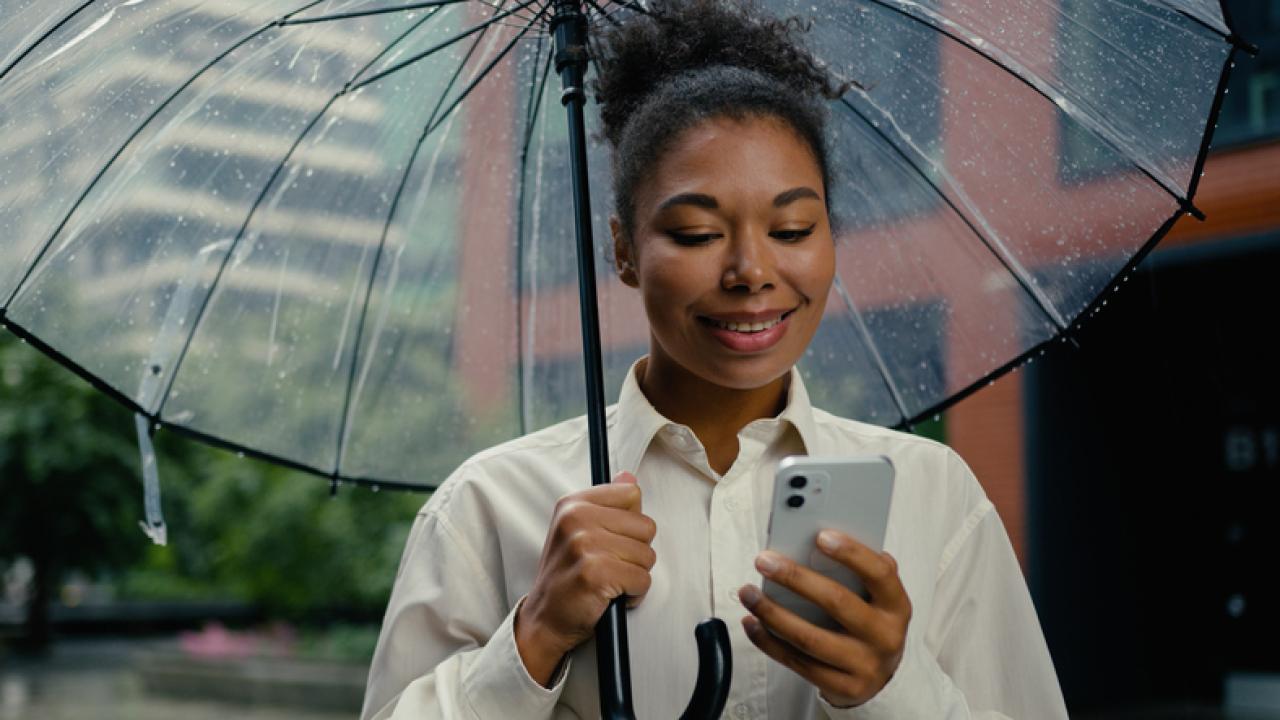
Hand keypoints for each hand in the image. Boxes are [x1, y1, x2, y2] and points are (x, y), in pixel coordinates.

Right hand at [516, 471, 656, 685]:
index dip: (630, 524)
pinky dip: (634, 594)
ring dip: (635, 575)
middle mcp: (576, 519)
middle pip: (646, 526)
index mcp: (573, 504)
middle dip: (636, 552)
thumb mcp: (578, 531)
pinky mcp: (596, 573)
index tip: (610, 541)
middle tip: (610, 566)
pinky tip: (610, 597)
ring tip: (609, 582)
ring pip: (647, 555)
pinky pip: (642, 580)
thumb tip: (629, 476)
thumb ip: (607, 504)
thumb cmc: (566, 576)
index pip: (631, 494)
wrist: (544, 619)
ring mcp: (585, 545)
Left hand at [738, 530, 910, 707]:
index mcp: (896, 606)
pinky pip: (797, 663)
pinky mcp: (842, 688)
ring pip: (809, 638)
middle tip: (764, 560)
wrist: (880, 677)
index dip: (852, 553)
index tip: (820, 536)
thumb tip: (822, 539)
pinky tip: (752, 623)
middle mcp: (885, 636)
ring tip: (748, 593)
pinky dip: (769, 642)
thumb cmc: (870, 622)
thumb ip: (860, 571)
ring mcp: (864, 665)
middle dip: (796, 578)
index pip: (879, 574)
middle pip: (837, 603)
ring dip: (772, 613)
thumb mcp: (877, 598)